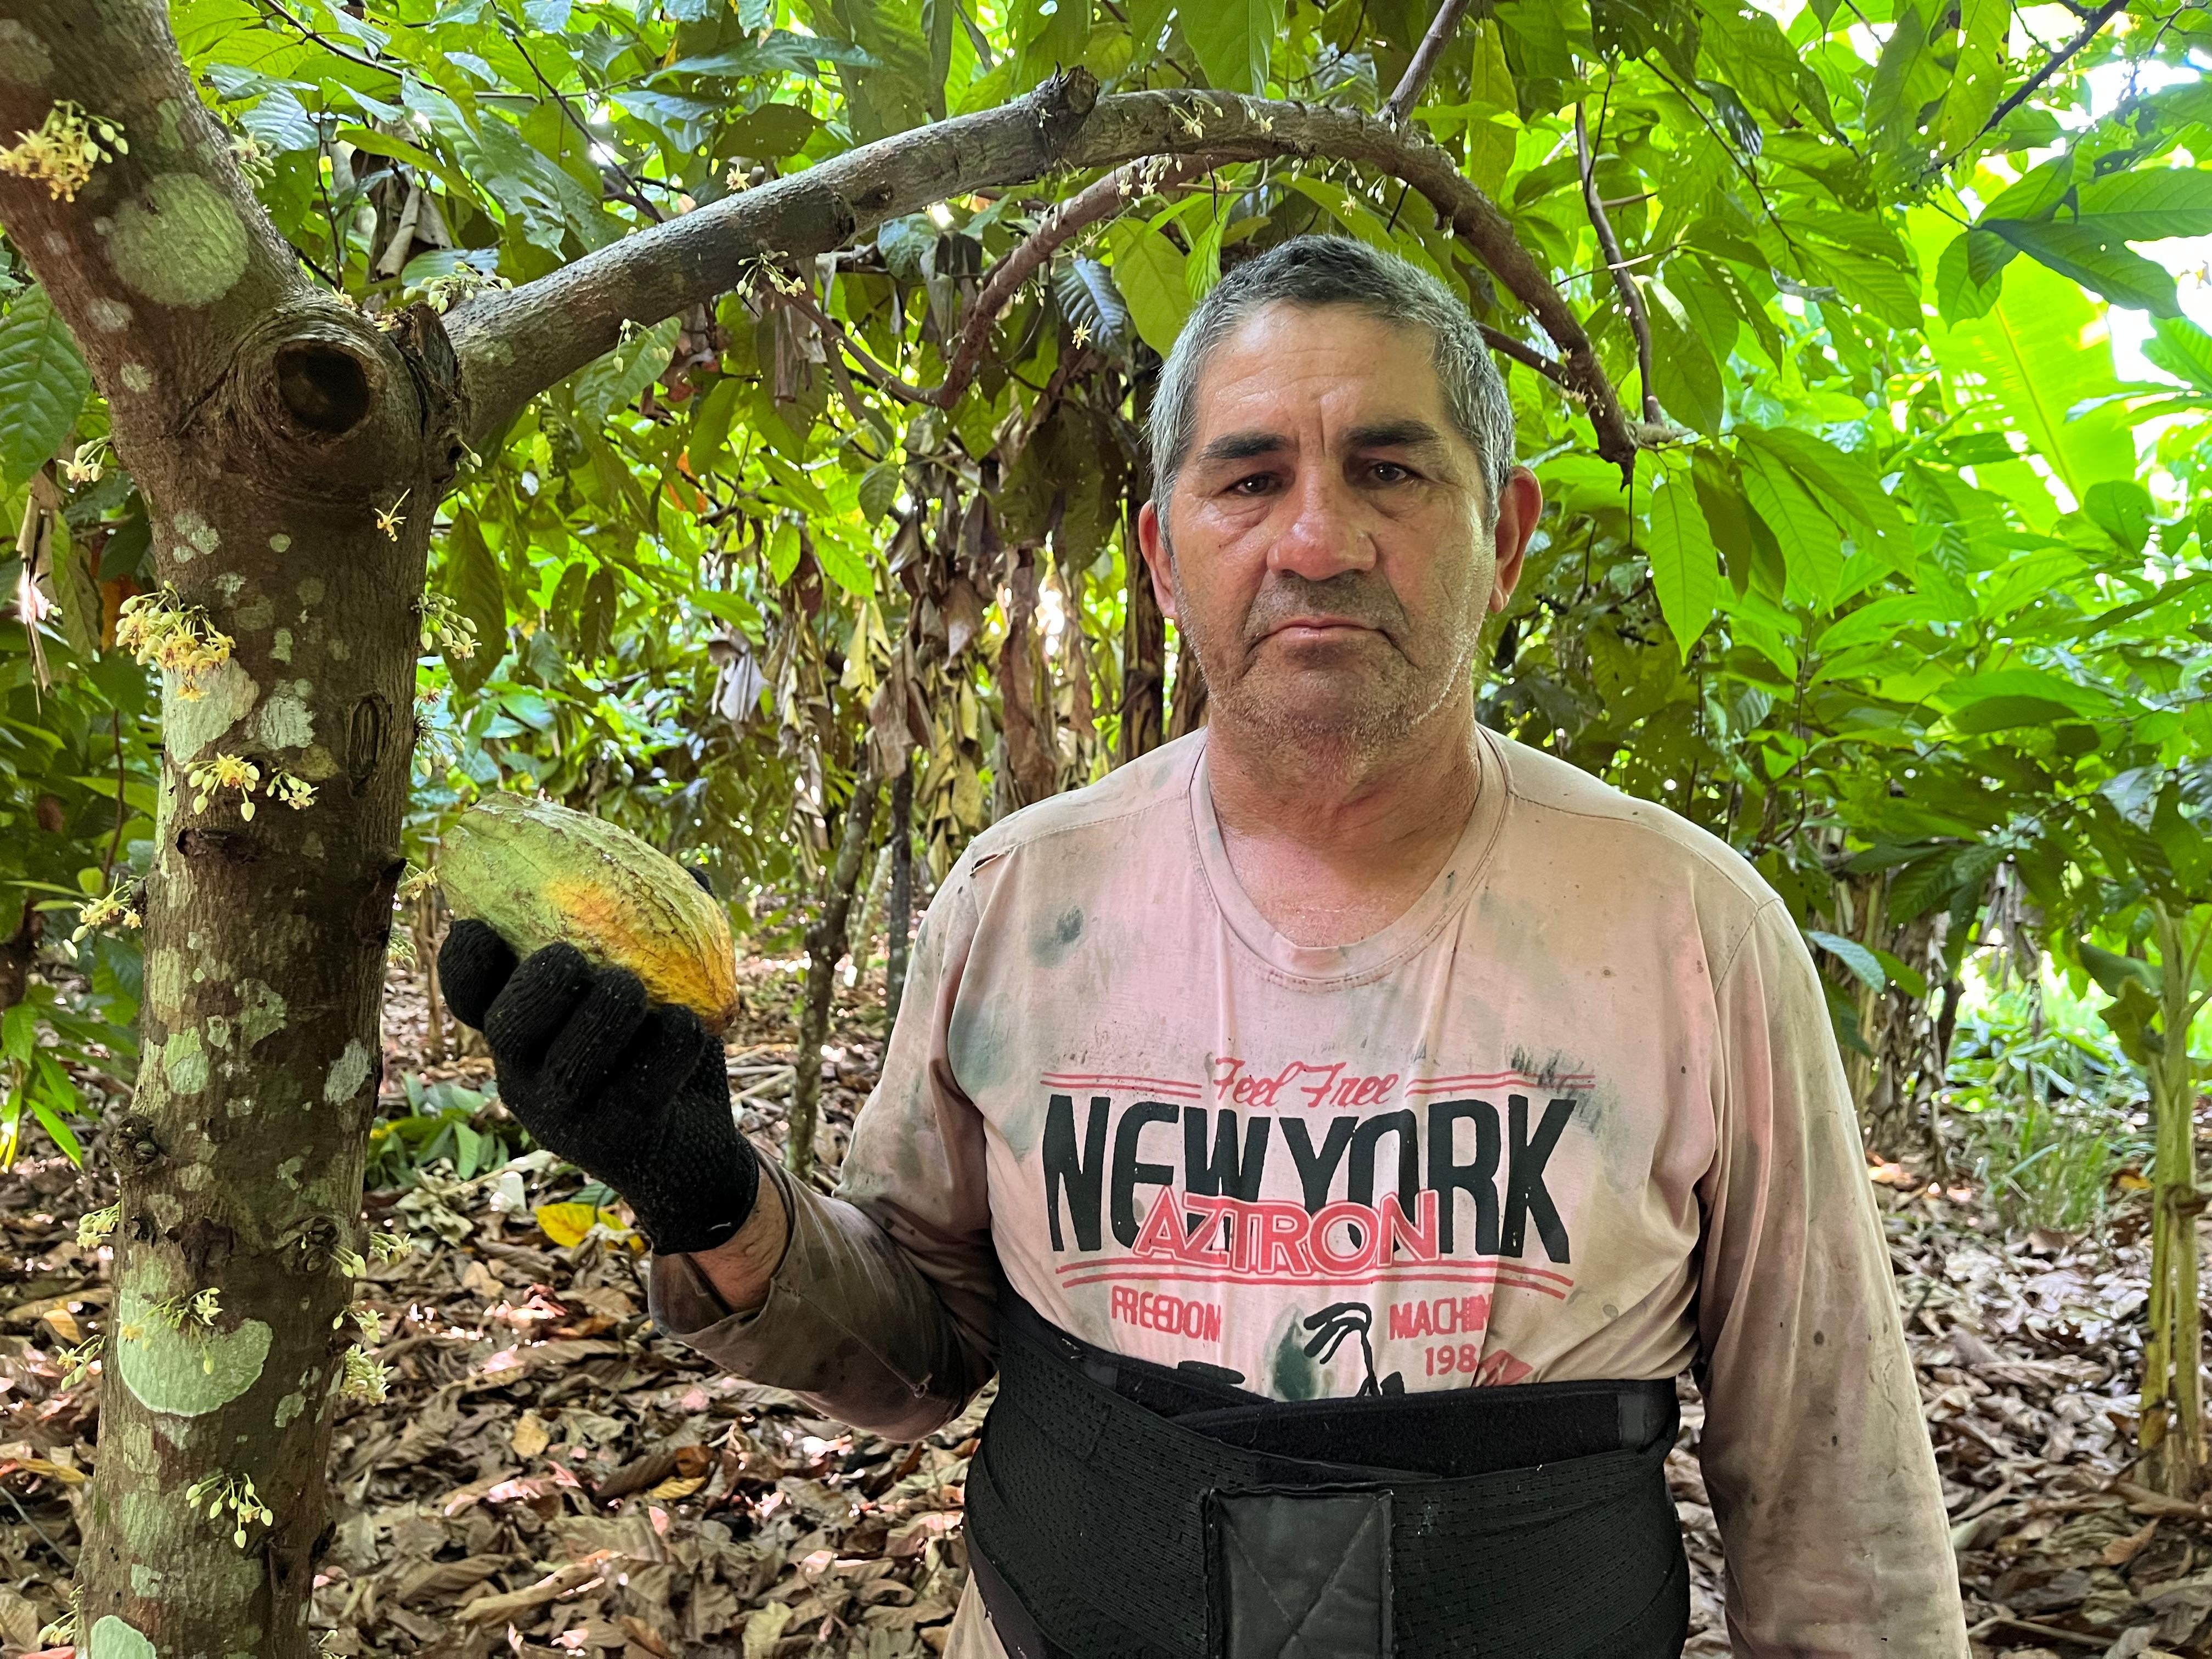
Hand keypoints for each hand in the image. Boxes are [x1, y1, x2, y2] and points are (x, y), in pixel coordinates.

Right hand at [438, 920, 758, 1256]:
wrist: (697, 1154)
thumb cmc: (659, 1057)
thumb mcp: (652, 993)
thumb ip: (659, 934)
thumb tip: (695, 871)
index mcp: (523, 1034)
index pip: (468, 997)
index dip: (463, 961)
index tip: (478, 924)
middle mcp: (529, 1079)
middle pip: (507, 1029)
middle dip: (537, 985)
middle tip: (572, 958)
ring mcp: (569, 1120)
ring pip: (570, 1064)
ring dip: (605, 1013)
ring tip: (634, 988)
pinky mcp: (619, 1143)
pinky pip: (641, 1086)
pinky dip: (669, 1045)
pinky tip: (689, 1025)